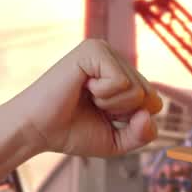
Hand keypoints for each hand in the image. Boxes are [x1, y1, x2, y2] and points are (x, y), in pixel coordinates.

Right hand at [0, 38, 163, 158]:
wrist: (37, 131)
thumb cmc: (73, 132)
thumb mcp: (118, 141)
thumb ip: (143, 133)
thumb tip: (151, 111)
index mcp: (122, 75)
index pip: (154, 103)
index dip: (131, 121)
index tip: (103, 116)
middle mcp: (116, 58)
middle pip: (149, 96)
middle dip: (123, 114)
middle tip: (93, 108)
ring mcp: (105, 51)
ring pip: (137, 90)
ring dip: (111, 105)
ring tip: (87, 97)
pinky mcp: (93, 50)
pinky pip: (121, 81)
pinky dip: (103, 95)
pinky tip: (83, 88)